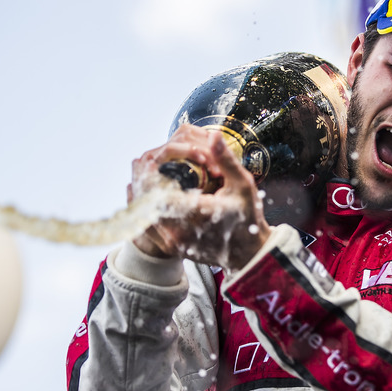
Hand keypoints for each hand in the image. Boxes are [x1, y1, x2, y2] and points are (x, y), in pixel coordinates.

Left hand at [128, 125, 271, 269]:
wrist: (249, 254)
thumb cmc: (248, 220)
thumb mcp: (242, 186)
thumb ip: (225, 160)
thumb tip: (214, 136)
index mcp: (197, 214)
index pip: (160, 191)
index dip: (152, 174)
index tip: (153, 160)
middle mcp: (180, 231)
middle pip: (147, 202)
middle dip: (145, 181)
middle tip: (145, 164)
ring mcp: (174, 242)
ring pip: (144, 215)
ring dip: (143, 195)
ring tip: (144, 177)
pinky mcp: (172, 247)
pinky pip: (148, 228)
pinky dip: (144, 211)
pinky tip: (146, 197)